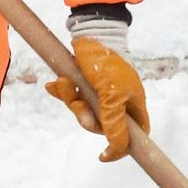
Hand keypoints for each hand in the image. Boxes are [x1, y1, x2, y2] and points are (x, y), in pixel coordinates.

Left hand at [47, 36, 147, 162]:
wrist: (91, 32)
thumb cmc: (107, 63)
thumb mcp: (112, 98)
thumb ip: (114, 125)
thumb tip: (116, 150)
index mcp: (133, 105)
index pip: (134, 137)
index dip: (120, 148)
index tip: (102, 155)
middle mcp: (119, 101)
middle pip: (102, 126)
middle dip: (86, 118)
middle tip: (78, 105)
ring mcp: (102, 92)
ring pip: (85, 111)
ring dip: (71, 100)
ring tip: (64, 83)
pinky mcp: (86, 83)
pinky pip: (73, 96)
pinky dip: (63, 91)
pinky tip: (53, 84)